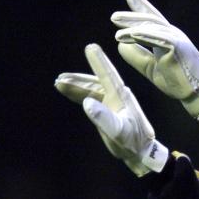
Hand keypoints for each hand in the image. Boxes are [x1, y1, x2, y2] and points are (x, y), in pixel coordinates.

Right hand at [54, 43, 168, 176]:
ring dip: (75, 85)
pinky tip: (67, 91)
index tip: (90, 47)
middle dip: (78, 79)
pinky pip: (90, 97)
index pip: (108, 75)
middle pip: (95, 82)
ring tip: (58, 82)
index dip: (99, 61)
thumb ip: (104, 118)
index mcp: (121, 97)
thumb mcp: (119, 132)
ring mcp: (112, 102)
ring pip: (90, 89)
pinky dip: (78, 94)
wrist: (140, 152)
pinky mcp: (107, 109)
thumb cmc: (133, 142)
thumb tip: (87, 102)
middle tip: (61, 77)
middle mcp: (117, 95)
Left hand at [111, 0, 198, 119]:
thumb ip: (137, 56)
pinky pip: (158, 37)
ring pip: (152, 26)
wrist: (196, 94)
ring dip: (133, 25)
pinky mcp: (178, 46)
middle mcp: (173, 35)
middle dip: (132, 16)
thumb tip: (120, 44)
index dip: (141, 6)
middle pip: (149, 20)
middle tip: (114, 17)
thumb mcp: (150, 67)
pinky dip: (143, 34)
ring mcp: (177, 39)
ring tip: (116, 27)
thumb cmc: (177, 81)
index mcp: (167, 38)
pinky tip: (130, 34)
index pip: (152, 19)